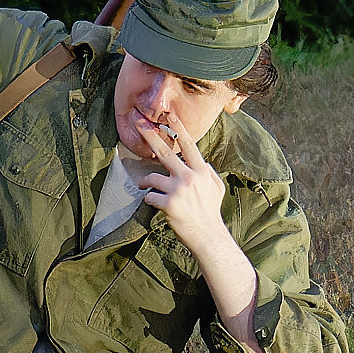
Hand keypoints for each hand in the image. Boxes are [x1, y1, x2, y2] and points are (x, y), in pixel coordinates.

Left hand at [137, 124, 232, 256]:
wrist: (208, 236)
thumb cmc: (210, 211)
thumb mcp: (216, 188)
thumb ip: (207, 172)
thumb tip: (200, 160)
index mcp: (201, 171)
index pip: (188, 146)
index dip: (178, 129)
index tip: (168, 116)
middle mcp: (190, 178)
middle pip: (165, 153)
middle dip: (150, 136)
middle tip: (137, 123)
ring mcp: (178, 190)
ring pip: (152, 178)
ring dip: (145, 182)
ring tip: (145, 186)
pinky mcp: (168, 204)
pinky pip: (149, 197)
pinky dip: (150, 200)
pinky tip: (157, 206)